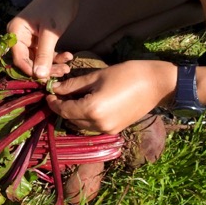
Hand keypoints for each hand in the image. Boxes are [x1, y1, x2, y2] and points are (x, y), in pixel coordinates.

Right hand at [7, 0, 81, 79]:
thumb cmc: (56, 5)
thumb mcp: (51, 32)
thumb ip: (44, 55)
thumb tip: (39, 77)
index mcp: (15, 32)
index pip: (19, 59)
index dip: (32, 71)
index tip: (47, 79)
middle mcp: (18, 37)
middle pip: (28, 61)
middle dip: (46, 69)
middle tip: (63, 72)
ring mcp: (29, 38)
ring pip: (38, 60)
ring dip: (53, 65)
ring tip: (68, 67)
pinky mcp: (39, 39)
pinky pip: (45, 54)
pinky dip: (56, 57)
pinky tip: (68, 57)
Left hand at [46, 60, 176, 133]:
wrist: (156, 84)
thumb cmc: (127, 74)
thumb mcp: (97, 76)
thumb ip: (73, 85)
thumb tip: (56, 88)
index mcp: (91, 109)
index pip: (64, 110)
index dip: (53, 102)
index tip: (49, 93)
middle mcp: (97, 125)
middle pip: (71, 119)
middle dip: (63, 108)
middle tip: (60, 93)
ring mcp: (107, 130)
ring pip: (81, 125)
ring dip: (74, 114)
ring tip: (73, 98)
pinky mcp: (115, 130)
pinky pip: (93, 127)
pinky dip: (86, 118)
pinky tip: (87, 104)